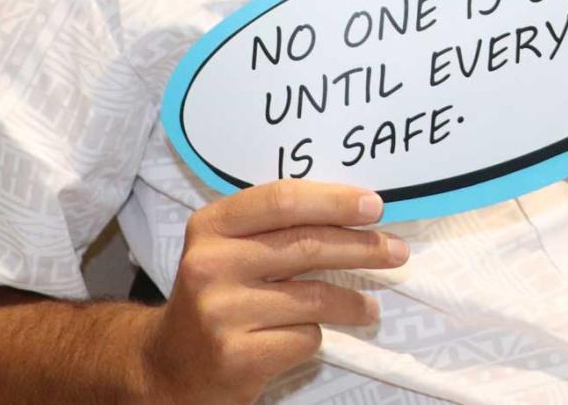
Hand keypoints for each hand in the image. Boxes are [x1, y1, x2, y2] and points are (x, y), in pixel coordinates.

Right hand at [140, 181, 409, 404]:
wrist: (170, 366)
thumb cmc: (219, 294)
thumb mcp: (231, 248)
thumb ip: (277, 225)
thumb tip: (358, 210)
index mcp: (211, 225)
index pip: (282, 200)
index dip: (334, 201)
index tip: (375, 206)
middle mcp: (210, 264)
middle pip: (305, 246)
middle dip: (362, 248)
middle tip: (396, 251)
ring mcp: (220, 312)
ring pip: (312, 297)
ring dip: (353, 302)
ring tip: (371, 308)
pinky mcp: (235, 356)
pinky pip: (303, 337)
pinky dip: (317, 335)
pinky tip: (315, 335)